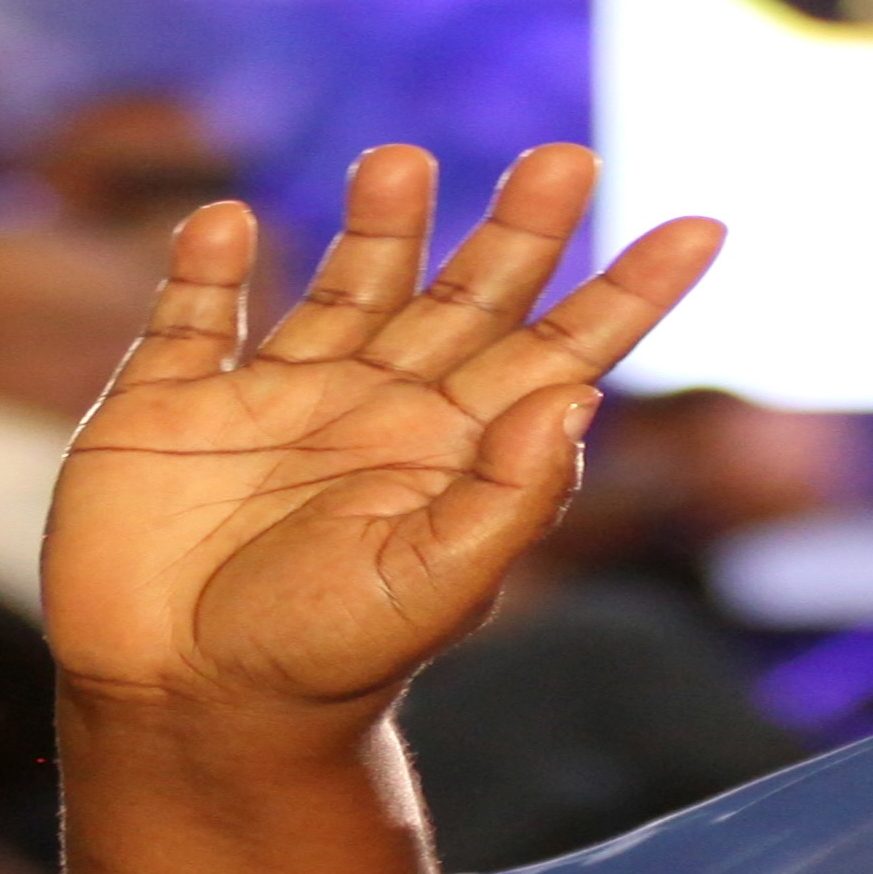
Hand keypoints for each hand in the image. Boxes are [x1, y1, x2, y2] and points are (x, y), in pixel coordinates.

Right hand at [45, 144, 723, 717]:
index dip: (627, 293)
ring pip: (344, 287)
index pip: (559, 354)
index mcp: (452, 453)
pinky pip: (192, 316)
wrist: (183, 714)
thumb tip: (576, 392)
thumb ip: (508, 495)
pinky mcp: (170, 405)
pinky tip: (229, 225)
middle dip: (518, 228)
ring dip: (378, 225)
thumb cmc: (318, 664)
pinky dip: (207, 268)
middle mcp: (378, 411)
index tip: (702, 229)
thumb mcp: (432, 588)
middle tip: (568, 159)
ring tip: (402, 162)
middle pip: (466, 298)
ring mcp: (277, 401)